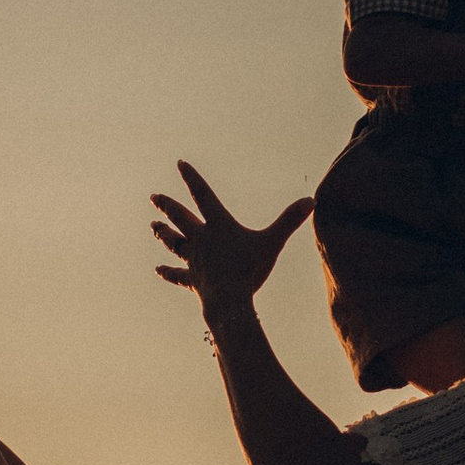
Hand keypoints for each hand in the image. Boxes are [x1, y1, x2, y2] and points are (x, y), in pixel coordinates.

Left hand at [152, 164, 312, 313]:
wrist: (228, 301)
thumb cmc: (249, 270)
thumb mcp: (272, 242)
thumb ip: (290, 220)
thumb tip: (311, 200)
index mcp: (218, 225)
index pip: (203, 195)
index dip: (192, 178)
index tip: (180, 164)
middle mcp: (201, 239)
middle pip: (180, 218)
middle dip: (167, 206)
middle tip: (154, 197)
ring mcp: (194, 260)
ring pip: (174, 243)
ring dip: (163, 233)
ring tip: (153, 226)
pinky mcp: (193, 279)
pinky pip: (178, 275)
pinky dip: (168, 272)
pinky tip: (158, 269)